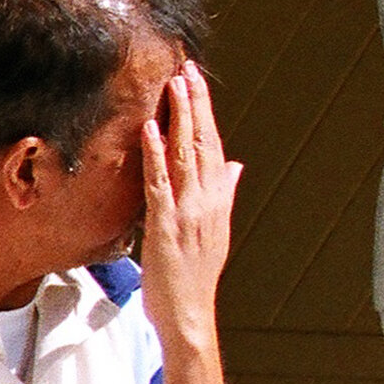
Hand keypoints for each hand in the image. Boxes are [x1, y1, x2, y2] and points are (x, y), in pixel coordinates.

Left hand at [137, 65, 240, 383]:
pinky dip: (155, 153)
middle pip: (204, 142)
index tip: (198, 83)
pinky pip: (160, 182)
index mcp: (217, 200)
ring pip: (186, 155)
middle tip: (190, 68)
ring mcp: (189, 211)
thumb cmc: (194, 275)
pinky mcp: (167, 224)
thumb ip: (223, 194)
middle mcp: (208, 201)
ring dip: (180, 118)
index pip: (214, 146)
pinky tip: (150, 128)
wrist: (190, 314)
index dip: (206, 113)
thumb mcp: (214, 230)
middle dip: (197, 104)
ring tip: (174, 84)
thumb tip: (233, 164)